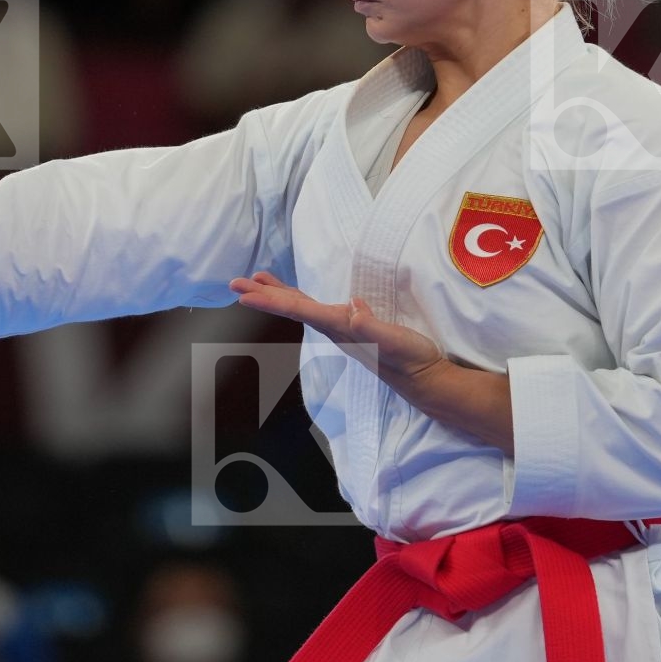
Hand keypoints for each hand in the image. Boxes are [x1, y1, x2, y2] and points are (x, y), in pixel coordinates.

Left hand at [230, 271, 446, 389]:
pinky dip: (299, 299)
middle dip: (264, 295)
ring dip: (278, 295)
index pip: (299, 310)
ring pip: (301, 308)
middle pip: (292, 308)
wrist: (425, 380)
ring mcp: (342, 330)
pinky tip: (297, 295)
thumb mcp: (395, 341)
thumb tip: (352, 308)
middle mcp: (336, 329)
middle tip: (235, 283)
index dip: (271, 300)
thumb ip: (372, 326)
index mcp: (341, 327)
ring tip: (258, 281)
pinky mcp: (352, 328)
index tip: (245, 293)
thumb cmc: (412, 359)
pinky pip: (316, 309)